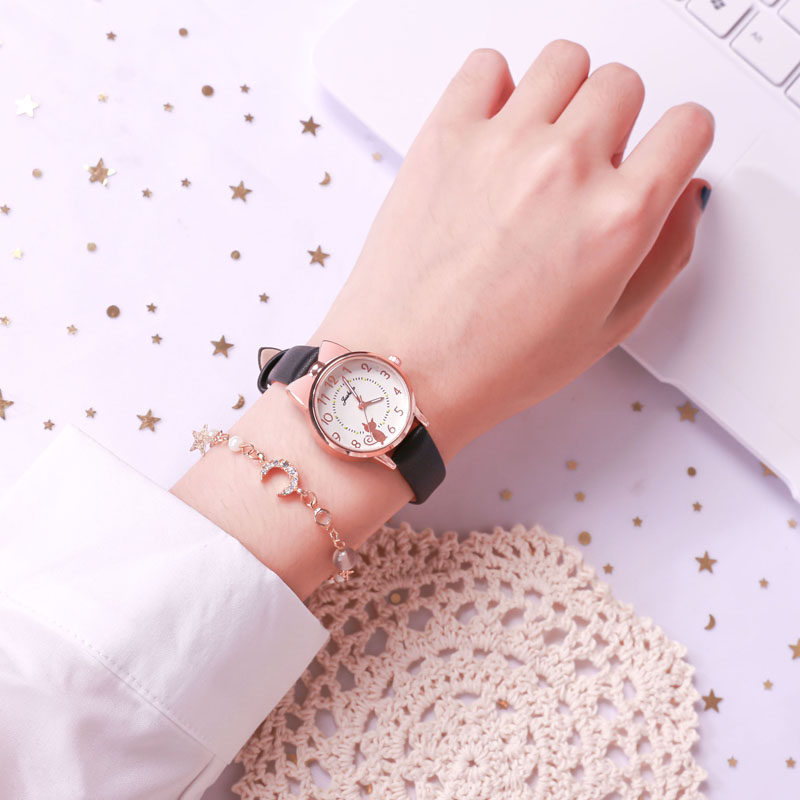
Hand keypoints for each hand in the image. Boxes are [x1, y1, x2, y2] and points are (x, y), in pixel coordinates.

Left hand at [308, 40, 713, 462]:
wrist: (407, 370)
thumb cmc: (493, 363)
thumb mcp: (608, 329)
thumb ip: (663, 256)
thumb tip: (682, 198)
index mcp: (617, 219)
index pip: (688, 127)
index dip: (680, 141)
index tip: (661, 151)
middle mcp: (565, 168)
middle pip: (623, 85)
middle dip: (618, 119)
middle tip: (590, 161)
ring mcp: (502, 145)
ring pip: (563, 60)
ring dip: (564, 93)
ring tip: (541, 140)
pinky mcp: (444, 136)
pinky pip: (486, 64)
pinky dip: (495, 86)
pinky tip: (492, 131)